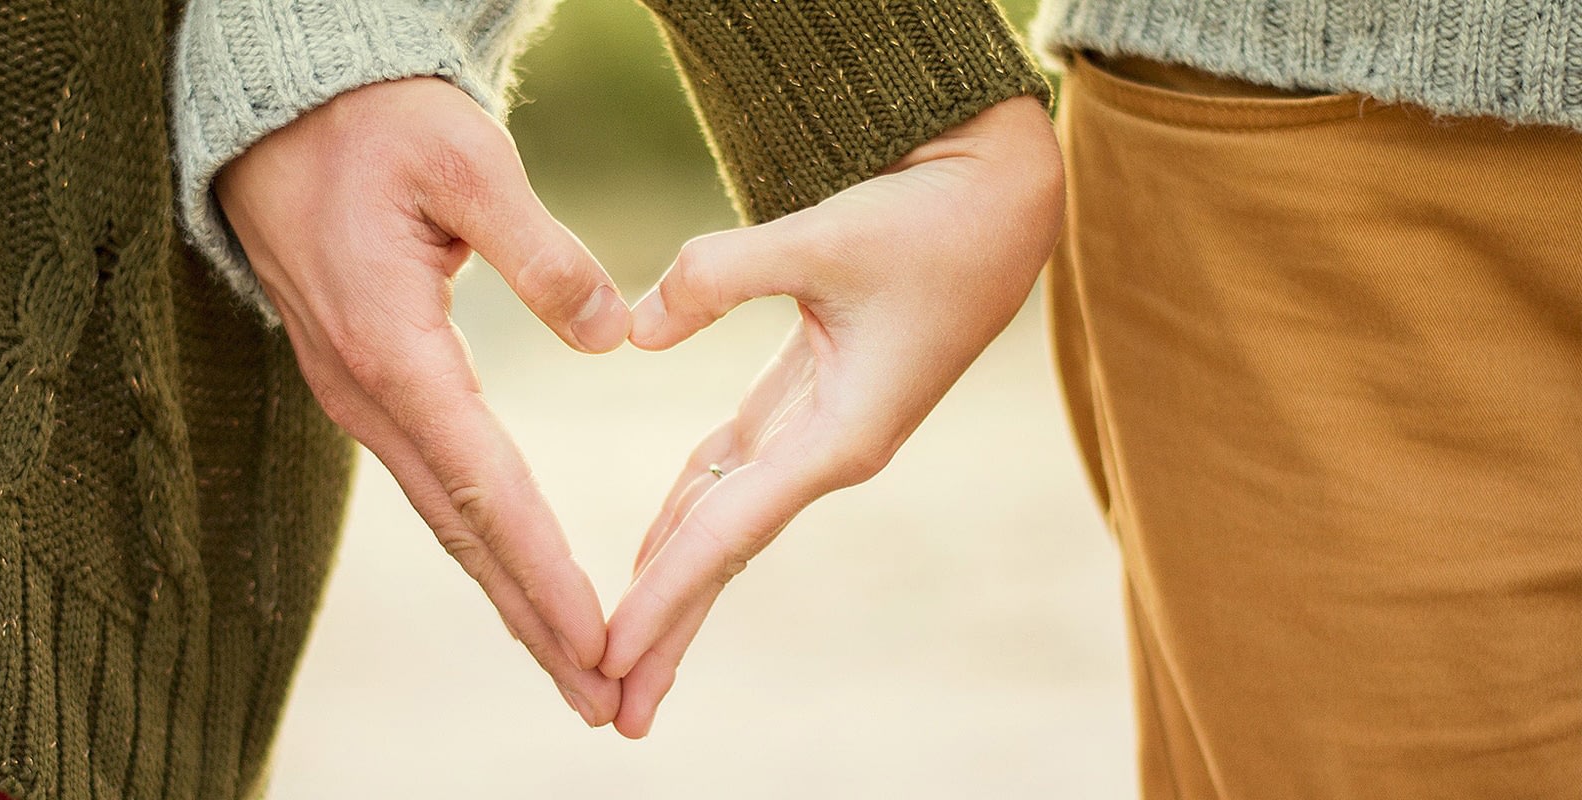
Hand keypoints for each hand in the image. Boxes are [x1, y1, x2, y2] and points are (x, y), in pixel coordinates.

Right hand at [214, 77, 630, 725]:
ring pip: (446, 518)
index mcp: (394, 350)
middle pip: (464, 532)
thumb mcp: (465, 161)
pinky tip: (517, 578)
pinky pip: (432, 483)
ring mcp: (359, 397)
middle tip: (601, 701)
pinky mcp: (365, 385)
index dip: (545, 571)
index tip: (598, 641)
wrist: (277, 113)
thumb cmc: (375, 125)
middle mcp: (368, 394)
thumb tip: (610, 336)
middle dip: (533, 622)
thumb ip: (541, 251)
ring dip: (510, 596)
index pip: (485, 487)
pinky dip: (482, 543)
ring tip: (574, 666)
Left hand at [599, 95, 1064, 736]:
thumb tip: (632, 330)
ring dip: (674, 584)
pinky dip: (688, 512)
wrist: (1002, 198)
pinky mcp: (812, 398)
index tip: (606, 656)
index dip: (663, 596)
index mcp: (841, 436)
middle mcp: (830, 451)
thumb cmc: (929, 218)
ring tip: (620, 653)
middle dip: (668, 631)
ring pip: (726, 521)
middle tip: (610, 710)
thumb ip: (719, 276)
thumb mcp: (823, 236)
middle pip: (725, 556)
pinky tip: (652, 550)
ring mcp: (822, 431)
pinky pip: (734, 473)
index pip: (728, 534)